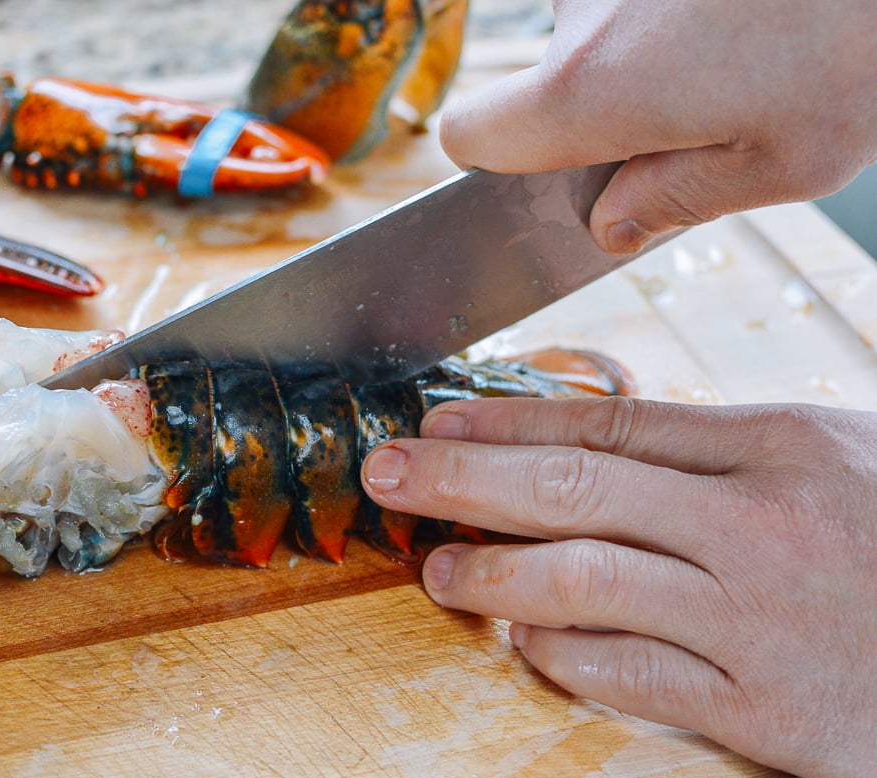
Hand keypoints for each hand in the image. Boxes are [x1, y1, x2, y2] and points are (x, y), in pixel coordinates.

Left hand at [361, 397, 876, 777]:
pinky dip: (559, 656)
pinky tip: (523, 644)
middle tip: (390, 471)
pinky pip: (628, 674)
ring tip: (437, 569)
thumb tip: (605, 442)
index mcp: (779, 445)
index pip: (609, 421)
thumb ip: (727, 451)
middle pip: (574, 484)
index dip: (509, 420)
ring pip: (582, 578)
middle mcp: (756, 523)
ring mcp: (753, 616)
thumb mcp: (840, 462)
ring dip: (491, 573)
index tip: (441, 420)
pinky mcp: (761, 707)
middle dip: (464, 475)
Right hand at [438, 0, 876, 252]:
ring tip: (751, 51)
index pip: (472, 134)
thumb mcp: (784, 161)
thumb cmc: (860, 41)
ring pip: (605, 27)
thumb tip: (613, 224)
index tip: (540, 168)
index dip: (497, 161)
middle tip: (709, 116)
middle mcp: (584, 13)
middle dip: (612, 106)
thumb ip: (676, 201)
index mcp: (593, 88)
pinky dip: (679, 11)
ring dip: (655, 49)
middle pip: (554, 79)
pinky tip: (749, 18)